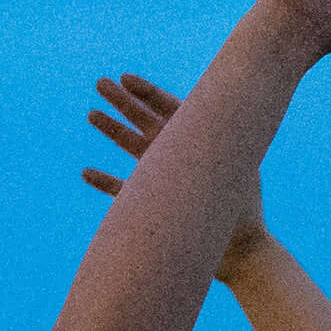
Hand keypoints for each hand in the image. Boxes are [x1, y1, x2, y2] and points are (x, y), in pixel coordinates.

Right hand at [81, 73, 272, 276]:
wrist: (241, 252)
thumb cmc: (243, 210)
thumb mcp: (234, 169)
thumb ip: (219, 139)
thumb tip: (212, 107)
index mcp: (199, 139)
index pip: (170, 108)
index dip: (146, 92)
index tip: (125, 79)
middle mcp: (180, 153)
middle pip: (145, 120)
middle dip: (123, 101)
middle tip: (100, 83)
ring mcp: (165, 177)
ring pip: (132, 147)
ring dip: (111, 130)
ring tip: (92, 113)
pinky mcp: (154, 204)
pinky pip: (123, 191)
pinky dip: (105, 182)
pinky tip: (86, 172)